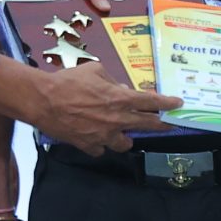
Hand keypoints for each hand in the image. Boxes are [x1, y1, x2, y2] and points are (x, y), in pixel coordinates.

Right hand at [0, 56, 176, 154]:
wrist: (43, 100)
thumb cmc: (68, 81)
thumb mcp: (95, 70)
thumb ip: (112, 81)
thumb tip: (120, 89)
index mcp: (120, 98)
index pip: (152, 102)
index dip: (168, 103)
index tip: (178, 105)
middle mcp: (117, 120)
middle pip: (148, 125)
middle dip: (162, 125)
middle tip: (169, 124)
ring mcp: (103, 136)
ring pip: (125, 143)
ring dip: (124, 137)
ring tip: (119, 131)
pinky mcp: (89, 146)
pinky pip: (101, 149)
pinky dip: (100, 144)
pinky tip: (95, 136)